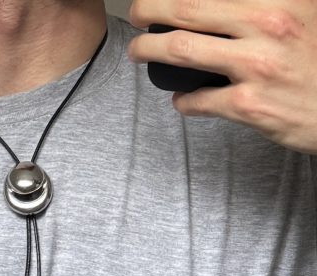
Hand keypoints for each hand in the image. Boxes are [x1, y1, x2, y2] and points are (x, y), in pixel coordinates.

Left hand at [125, 0, 316, 154]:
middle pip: (188, 10)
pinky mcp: (249, 105)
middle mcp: (268, 26)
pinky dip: (183, 100)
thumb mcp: (305, 13)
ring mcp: (256, 67)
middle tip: (136, 13)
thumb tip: (225, 7)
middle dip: (150, 9)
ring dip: (149, 49)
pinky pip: (199, 100)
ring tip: (139, 50)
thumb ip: (265, 6)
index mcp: (280, 0)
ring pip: (182, 50)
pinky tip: (181, 98)